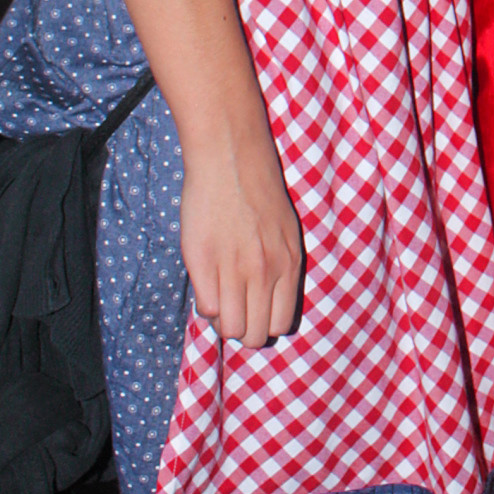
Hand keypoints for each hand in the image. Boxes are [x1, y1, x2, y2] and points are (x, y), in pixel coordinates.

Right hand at [180, 116, 305, 347]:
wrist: (230, 158)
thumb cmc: (258, 193)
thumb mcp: (284, 233)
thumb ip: (279, 269)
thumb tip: (267, 306)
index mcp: (289, 264)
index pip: (280, 324)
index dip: (262, 323)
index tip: (252, 311)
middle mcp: (266, 272)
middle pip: (254, 334)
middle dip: (241, 328)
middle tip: (232, 306)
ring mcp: (234, 268)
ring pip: (230, 328)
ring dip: (221, 319)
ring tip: (218, 295)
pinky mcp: (204, 262)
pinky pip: (207, 308)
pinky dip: (205, 304)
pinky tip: (206, 282)